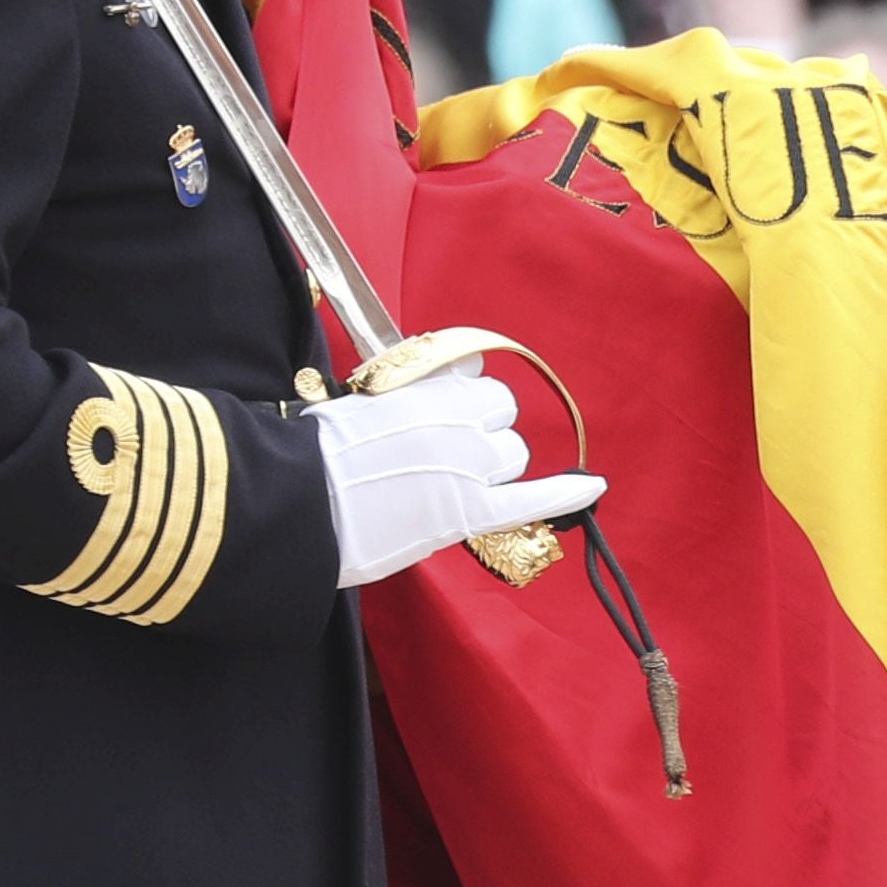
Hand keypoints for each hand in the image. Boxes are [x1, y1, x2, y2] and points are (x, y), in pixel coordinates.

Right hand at [321, 361, 602, 588]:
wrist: (292, 501)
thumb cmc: (309, 455)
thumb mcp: (354, 401)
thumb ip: (403, 393)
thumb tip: (432, 387)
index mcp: (424, 385)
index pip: (475, 375)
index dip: (466, 398)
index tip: (450, 412)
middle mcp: (454, 418)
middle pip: (501, 414)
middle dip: (484, 432)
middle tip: (447, 458)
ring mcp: (467, 465)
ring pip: (513, 456)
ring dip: (496, 469)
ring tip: (456, 487)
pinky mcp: (468, 511)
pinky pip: (533, 499)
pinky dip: (567, 493)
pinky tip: (594, 487)